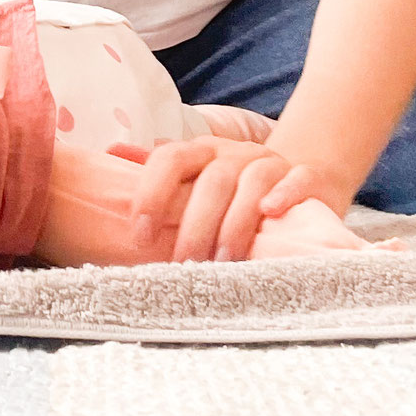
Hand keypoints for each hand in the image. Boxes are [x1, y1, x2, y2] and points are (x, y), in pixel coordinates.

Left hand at [114, 135, 343, 263]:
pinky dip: (284, 195)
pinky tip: (270, 213)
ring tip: (222, 261)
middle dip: (195, 224)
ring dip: (234, 223)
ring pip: (251, 184)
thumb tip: (109, 152)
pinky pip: (297, 180)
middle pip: (212, 180)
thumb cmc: (234, 187)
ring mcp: (270, 163)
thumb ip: (158, 172)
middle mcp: (234, 153)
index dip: (152, 193)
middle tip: (183, 263)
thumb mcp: (196, 177)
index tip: (139, 234)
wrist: (300, 174)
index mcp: (202, 152)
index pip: (170, 159)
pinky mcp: (305, 176)